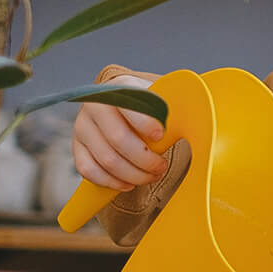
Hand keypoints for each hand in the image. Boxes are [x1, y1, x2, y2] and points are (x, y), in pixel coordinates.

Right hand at [71, 73, 166, 189]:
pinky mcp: (76, 146)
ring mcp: (83, 126)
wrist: (121, 103)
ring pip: (106, 159)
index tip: (161, 135)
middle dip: (145, 159)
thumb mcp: (160, 97)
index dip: (145, 122)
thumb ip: (173, 107)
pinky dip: (111, 181)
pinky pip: (88, 170)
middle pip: (119, 139)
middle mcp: (96, 105)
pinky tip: (128, 183)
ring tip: (150, 176)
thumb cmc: (148, 105)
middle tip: (161, 167)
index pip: (129, 105)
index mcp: (120, 88)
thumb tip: (195, 122)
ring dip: (132, 174)